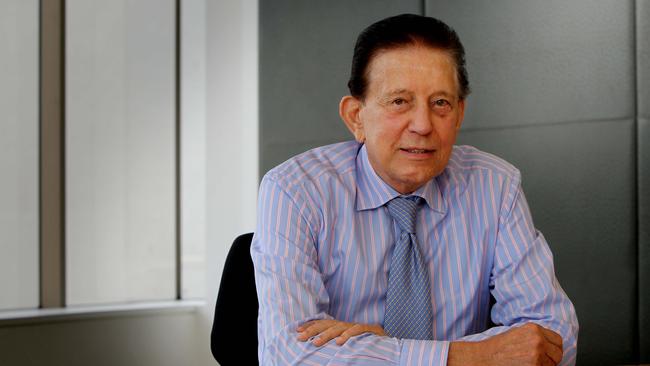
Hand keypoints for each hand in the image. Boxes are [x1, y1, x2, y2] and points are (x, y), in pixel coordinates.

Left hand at [296, 319, 385, 346]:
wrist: (391, 345)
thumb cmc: (368, 346)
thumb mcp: (348, 345)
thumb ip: (336, 344)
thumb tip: (317, 348)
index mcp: (342, 328)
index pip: (324, 324)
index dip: (310, 326)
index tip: (297, 331)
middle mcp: (349, 325)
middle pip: (328, 325)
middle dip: (313, 330)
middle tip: (301, 337)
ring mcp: (359, 327)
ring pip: (340, 328)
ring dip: (327, 335)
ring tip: (316, 342)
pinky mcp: (371, 329)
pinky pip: (358, 330)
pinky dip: (348, 335)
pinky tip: (339, 342)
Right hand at [448, 323, 562, 365]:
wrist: (485, 357)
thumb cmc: (497, 347)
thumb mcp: (517, 333)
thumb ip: (534, 335)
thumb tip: (548, 343)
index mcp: (533, 328)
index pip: (557, 340)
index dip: (554, 348)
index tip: (550, 352)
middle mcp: (538, 340)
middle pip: (558, 353)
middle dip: (552, 358)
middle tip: (542, 361)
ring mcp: (537, 354)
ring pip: (553, 364)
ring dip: (545, 365)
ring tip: (531, 363)